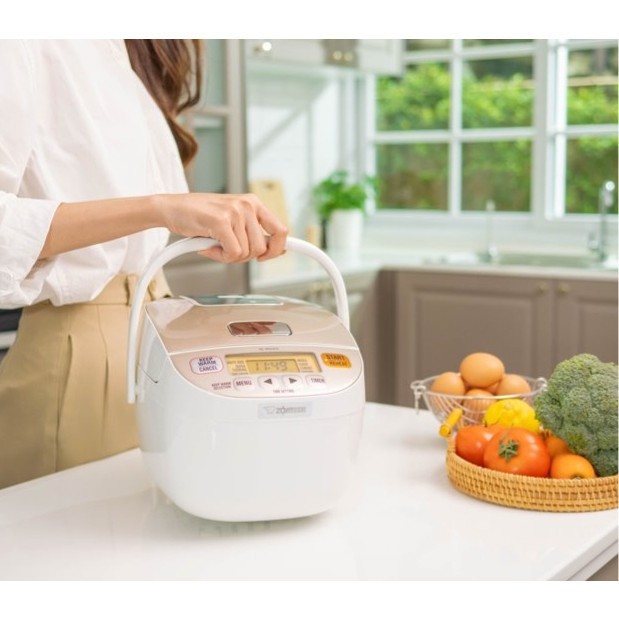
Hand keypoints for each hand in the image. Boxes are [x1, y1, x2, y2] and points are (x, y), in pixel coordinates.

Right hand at [159, 192, 287, 262]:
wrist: (171, 208)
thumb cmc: (200, 217)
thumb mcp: (233, 221)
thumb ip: (254, 234)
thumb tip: (280, 251)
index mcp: (253, 203)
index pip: (280, 229)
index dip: (279, 248)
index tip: (271, 257)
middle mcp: (247, 205)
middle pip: (262, 248)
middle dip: (245, 256)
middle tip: (227, 250)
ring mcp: (235, 212)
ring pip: (246, 253)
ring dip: (229, 257)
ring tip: (215, 245)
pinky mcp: (221, 221)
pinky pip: (233, 253)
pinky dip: (220, 257)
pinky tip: (208, 247)